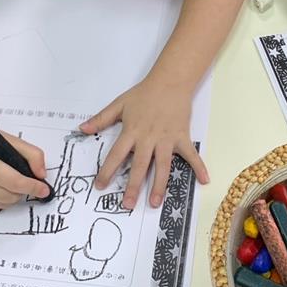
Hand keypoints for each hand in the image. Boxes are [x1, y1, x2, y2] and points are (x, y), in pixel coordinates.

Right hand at [0, 131, 50, 211]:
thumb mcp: (14, 142)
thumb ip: (33, 156)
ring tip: (5, 179)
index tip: (45, 190)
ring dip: (12, 194)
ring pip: (5, 204)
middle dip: (22, 189)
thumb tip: (42, 176)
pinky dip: (0, 199)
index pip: (16, 183)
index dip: (33, 187)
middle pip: (13, 197)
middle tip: (19, 176)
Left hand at [82, 75, 209, 208]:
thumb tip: (81, 129)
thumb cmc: (144, 93)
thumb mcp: (119, 104)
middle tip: (128, 205)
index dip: (107, 171)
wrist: (170, 82)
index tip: (100, 186)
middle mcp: (149, 138)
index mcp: (132, 131)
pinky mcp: (182, 137)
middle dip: (134, 186)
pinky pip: (191, 154)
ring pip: (163, 166)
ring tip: (155, 203)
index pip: (117, 154)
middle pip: (140, 165)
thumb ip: (101, 118)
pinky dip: (199, 167)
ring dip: (159, 185)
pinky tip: (204, 180)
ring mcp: (167, 139)